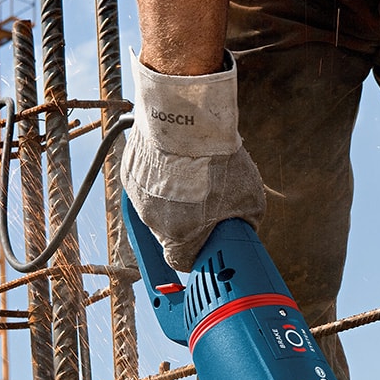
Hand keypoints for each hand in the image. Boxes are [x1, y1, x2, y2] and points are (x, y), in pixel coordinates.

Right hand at [121, 52, 265, 271]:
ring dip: (173, 197)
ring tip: (194, 174)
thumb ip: (245, 221)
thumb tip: (245, 227)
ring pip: (157, 205)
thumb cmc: (217, 161)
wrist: (187, 118)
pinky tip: (178, 161)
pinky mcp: (129, 171)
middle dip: (188, 221)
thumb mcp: (250, 198)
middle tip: (208, 202)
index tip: (204, 246)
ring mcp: (137, 196)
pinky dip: (160, 176)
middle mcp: (152, 221)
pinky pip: (146, 182)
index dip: (194, 255)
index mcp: (178, 236)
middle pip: (170, 232)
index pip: (180, 261)